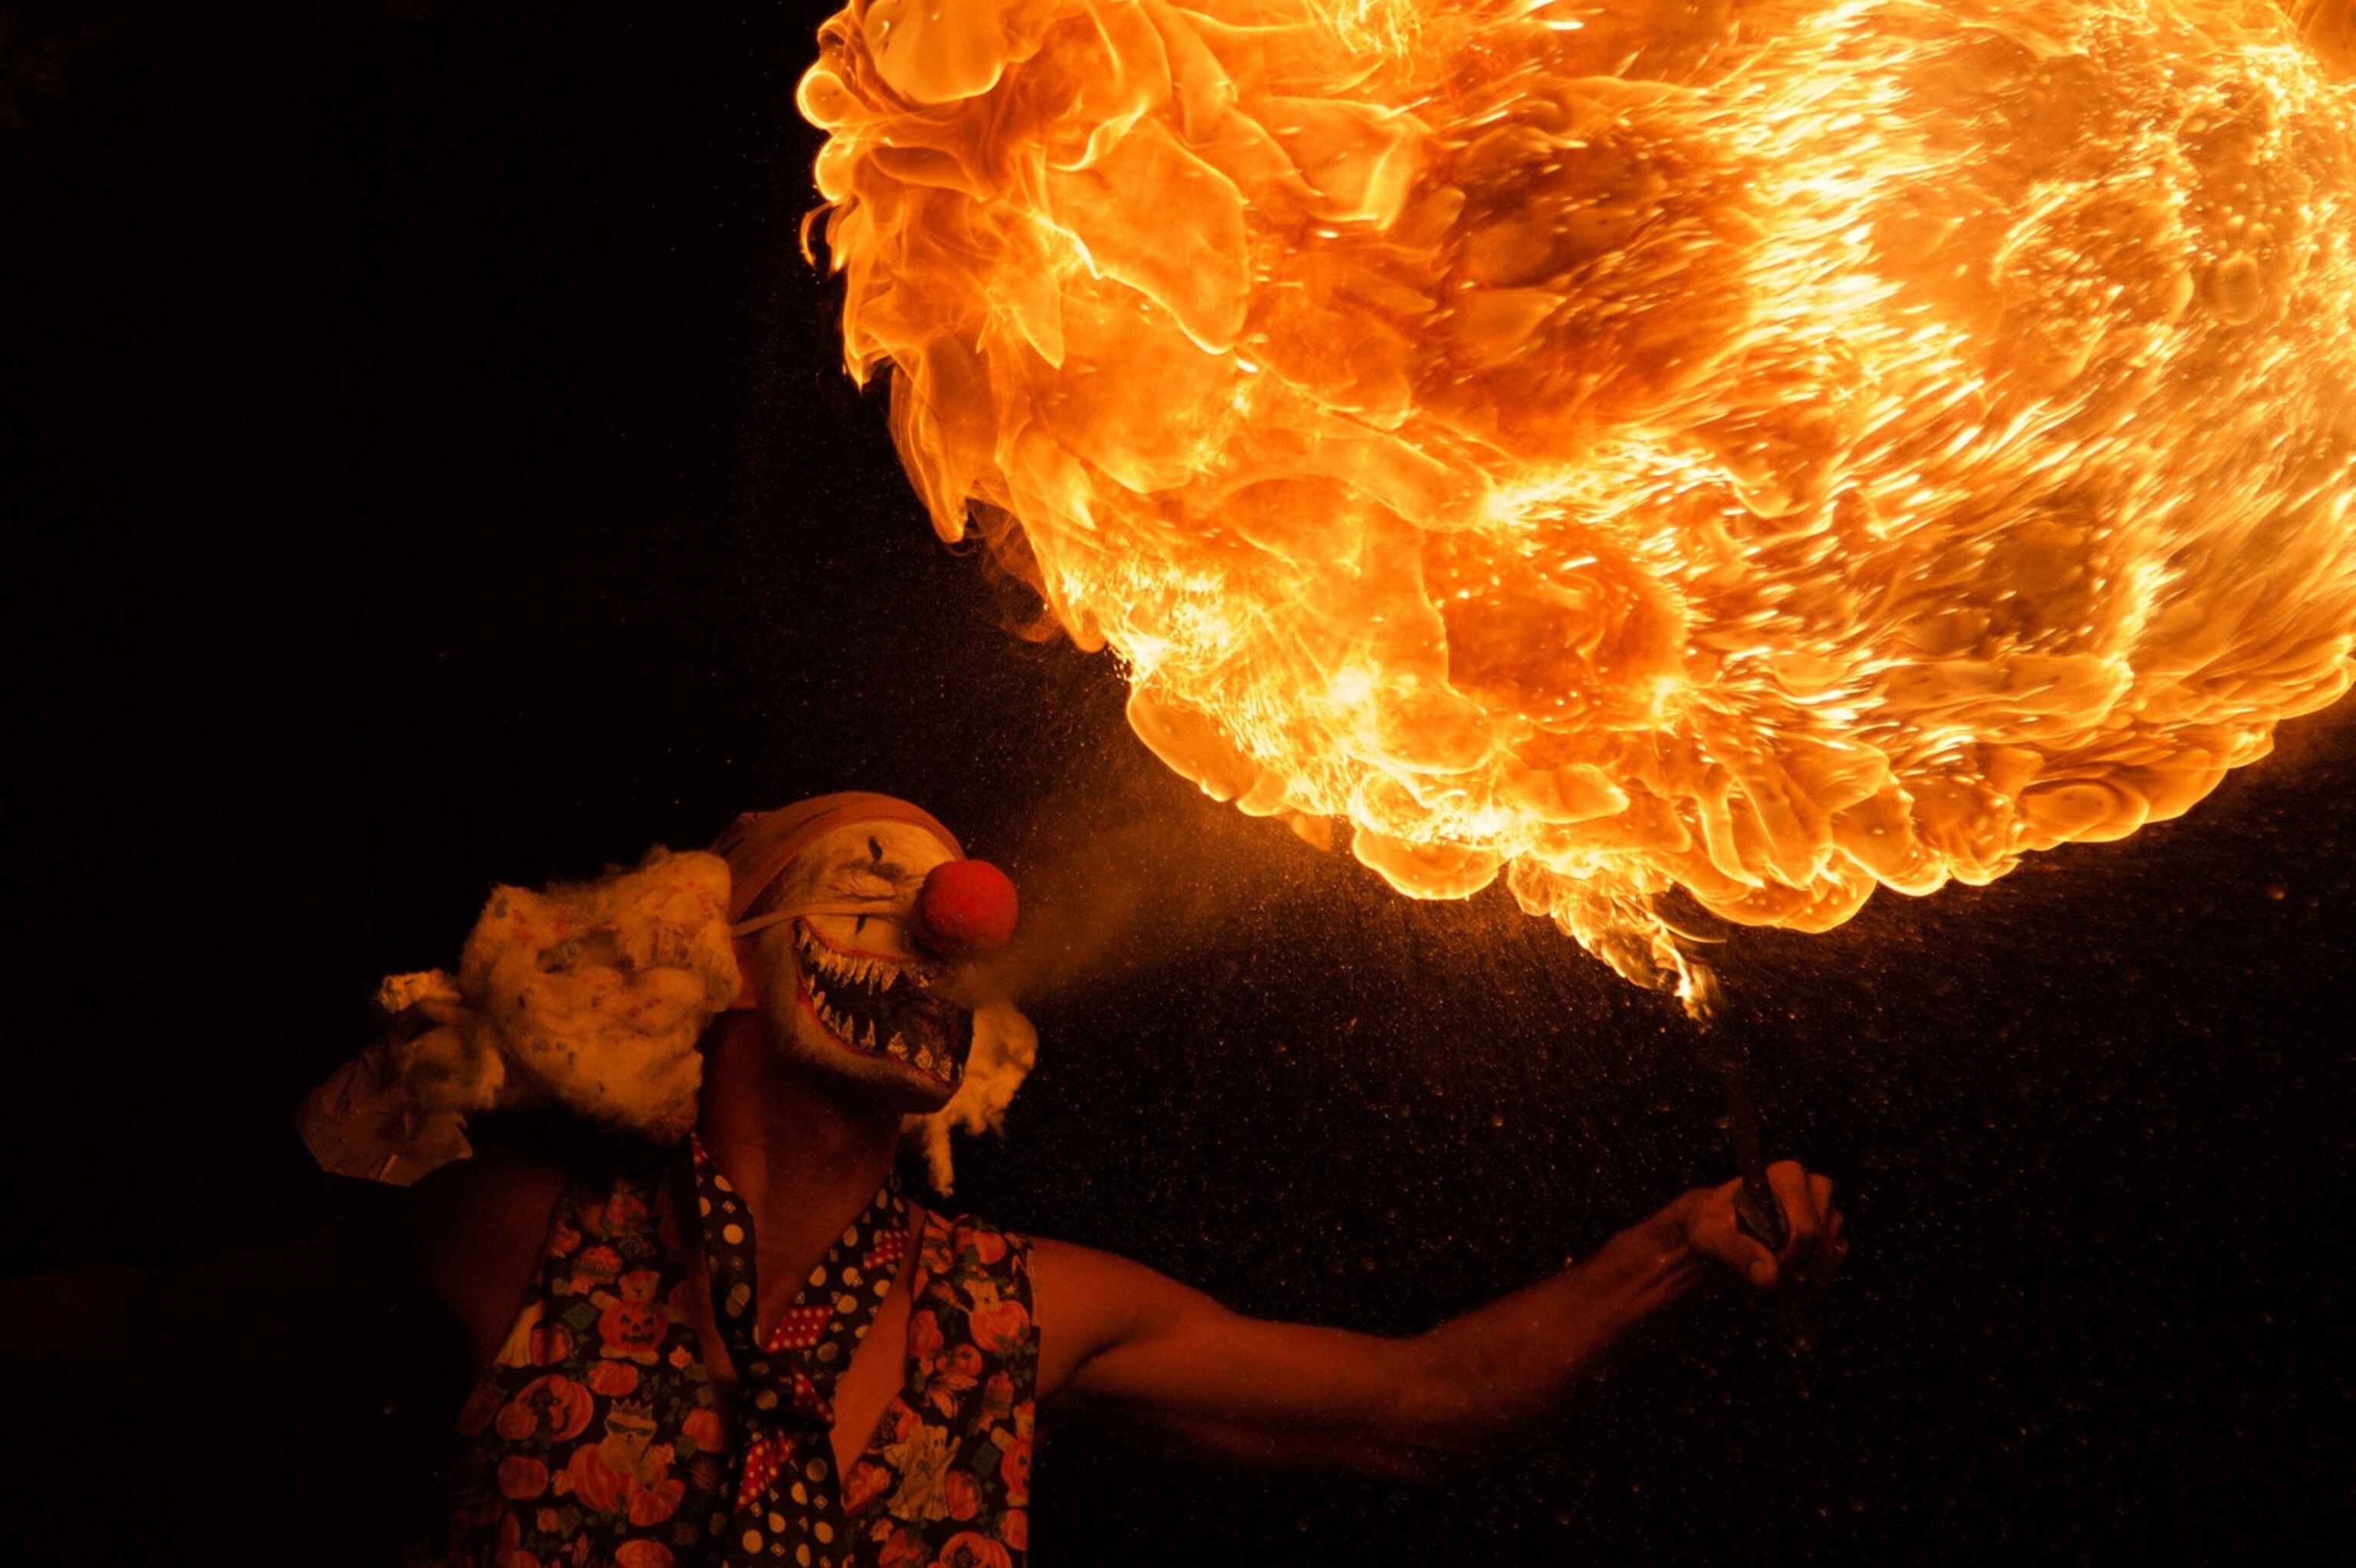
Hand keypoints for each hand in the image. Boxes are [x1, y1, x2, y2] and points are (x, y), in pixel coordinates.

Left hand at [1667, 1160, 1846, 1293]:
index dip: (1789, 1257)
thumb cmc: (1710, 1222)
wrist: (1716, 1228)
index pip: (1804, 1226)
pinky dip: (1816, 1281)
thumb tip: (1769, 1275)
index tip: (1765, 1273)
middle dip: (1796, 1269)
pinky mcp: (1828, 1231)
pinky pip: (1835, 1259)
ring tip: (1772, 1290)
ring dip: (1805, 1278)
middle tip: (1769, 1286)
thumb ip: (1733, 1249)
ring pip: (1830, 1250)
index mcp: (1783, 1176)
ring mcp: (1823, 1209)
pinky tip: (1790, 1292)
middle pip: (1820, 1238)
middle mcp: (1810, 1187)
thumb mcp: (1707, 1233)